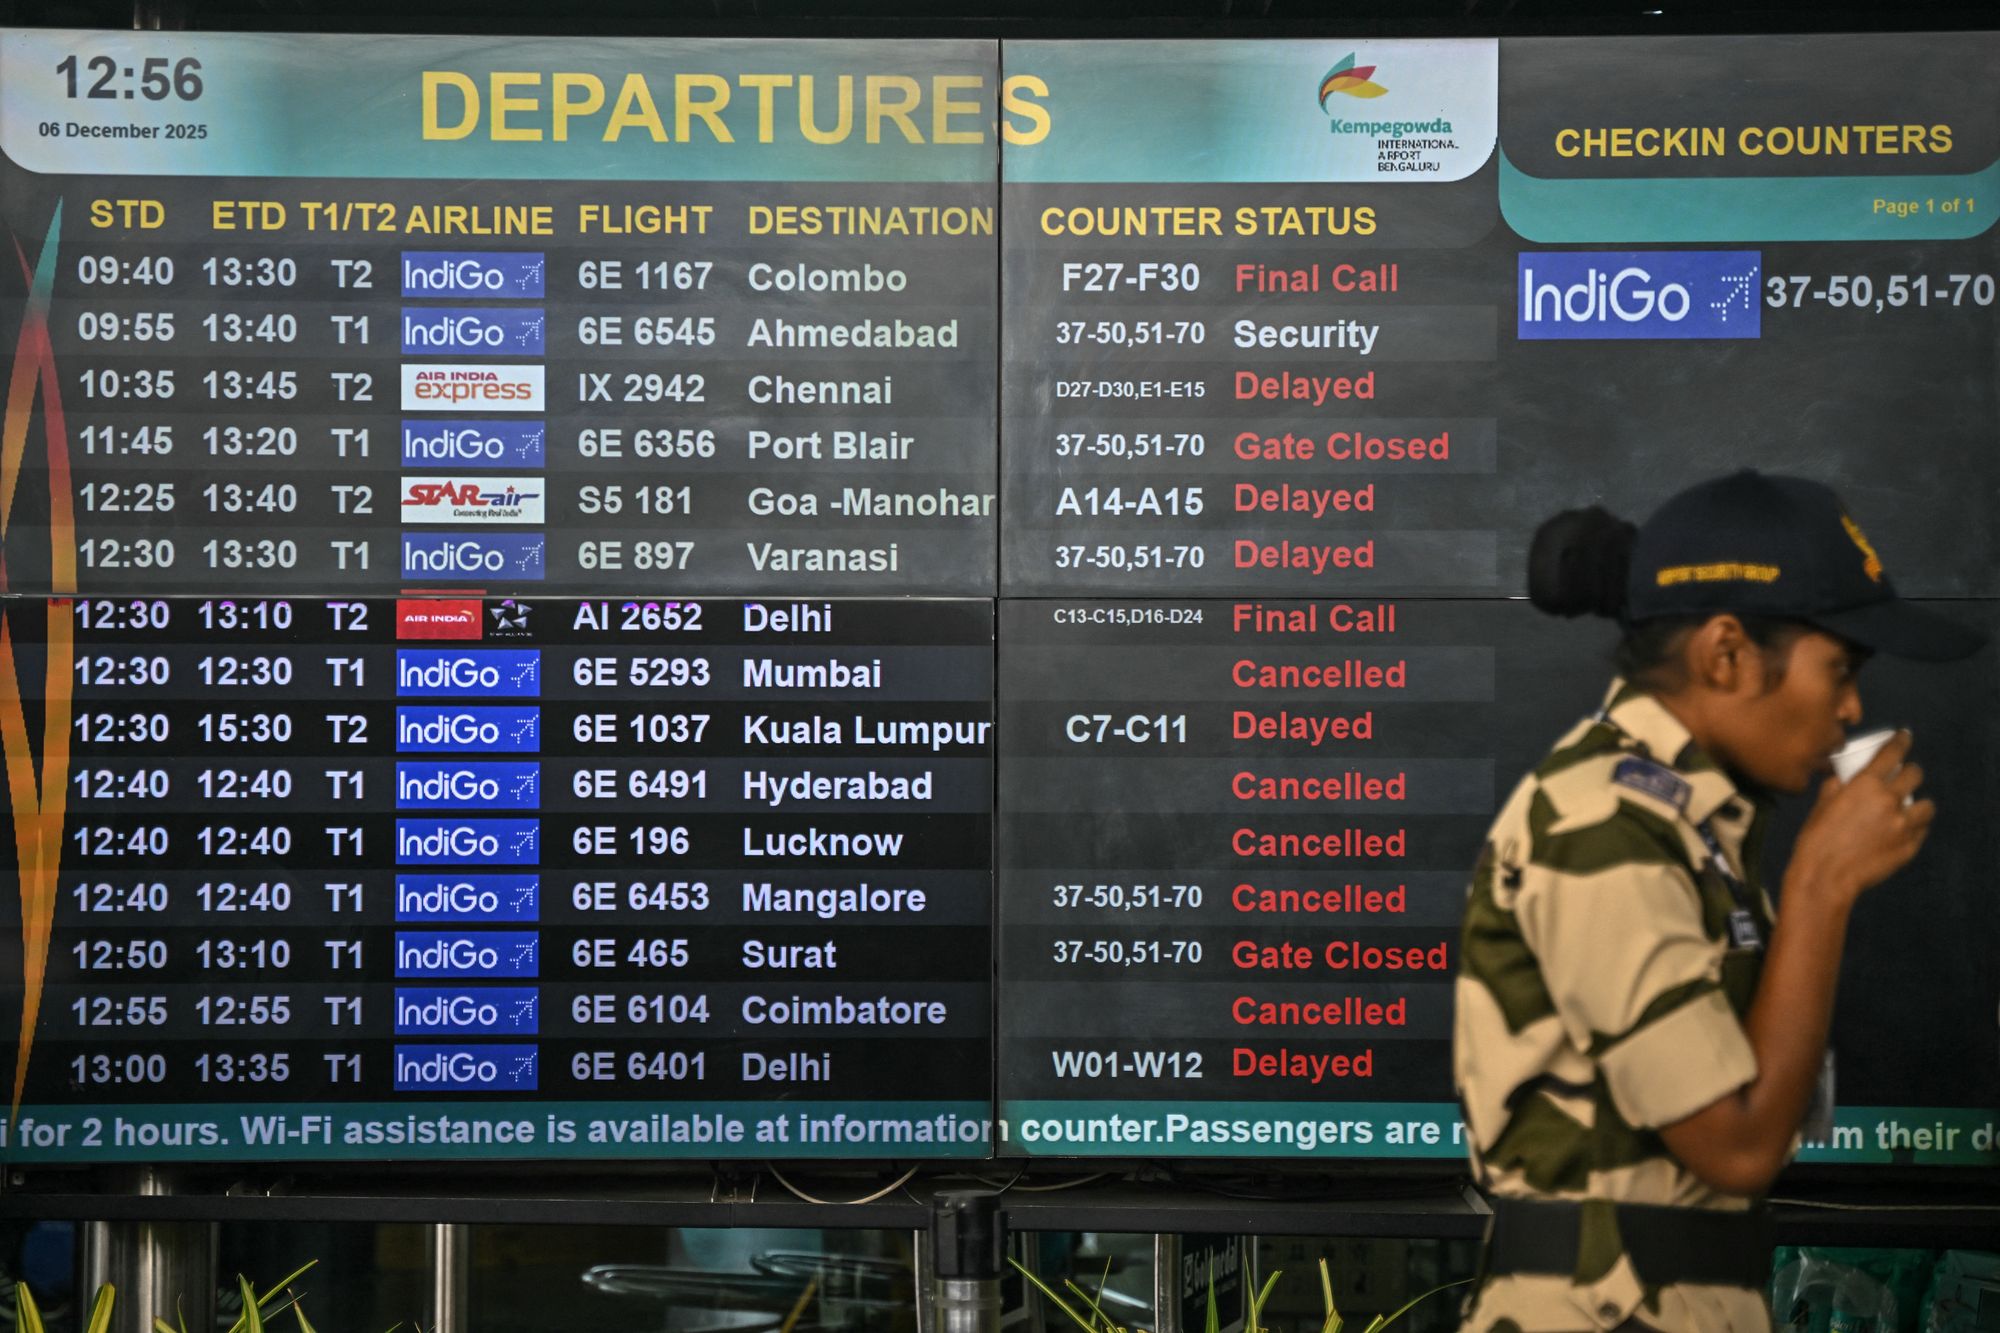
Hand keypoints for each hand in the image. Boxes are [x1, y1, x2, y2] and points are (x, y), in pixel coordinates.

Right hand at [1788, 730, 1932, 906]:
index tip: (1904, 737)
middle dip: (1910, 771)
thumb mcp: (1820, 805)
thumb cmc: (1816, 839)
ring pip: (1927, 805)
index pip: (1892, 753)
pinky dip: (1914, 827)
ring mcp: (1903, 825)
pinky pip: (1921, 830)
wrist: (1826, 876)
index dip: (1901, 741)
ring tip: (1909, 807)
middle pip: (1915, 775)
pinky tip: (1903, 829)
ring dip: (1918, 803)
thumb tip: (1842, 778)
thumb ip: (1835, 787)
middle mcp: (1890, 801)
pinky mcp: (1909, 847)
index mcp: (1866, 785)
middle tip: (1904, 775)